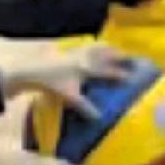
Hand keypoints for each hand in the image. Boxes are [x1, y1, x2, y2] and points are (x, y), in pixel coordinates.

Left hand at [1, 44, 128, 116]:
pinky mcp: (68, 51)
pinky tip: (93, 46)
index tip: (132, 77)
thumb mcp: (70, 97)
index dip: (121, 74)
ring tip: (115, 49)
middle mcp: (85, 57)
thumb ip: (85, 107)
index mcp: (87, 68)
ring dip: (107, 48)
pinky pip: (86, 46)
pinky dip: (94, 45)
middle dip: (119, 55)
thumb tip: (99, 118)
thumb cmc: (52, 84)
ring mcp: (76, 52)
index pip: (108, 71)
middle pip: (106, 54)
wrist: (33, 70)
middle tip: (130, 57)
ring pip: (96, 47)